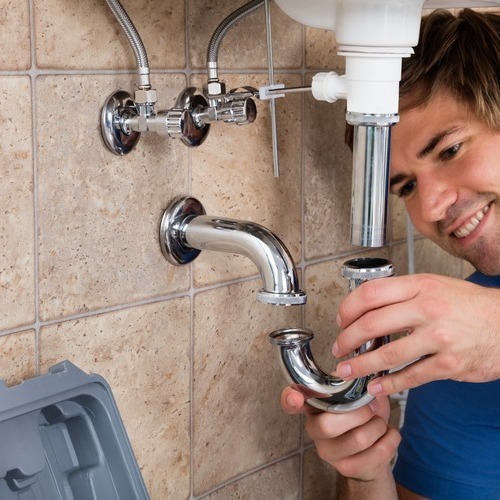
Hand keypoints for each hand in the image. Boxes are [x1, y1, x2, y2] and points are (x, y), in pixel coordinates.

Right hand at [281, 387, 400, 480]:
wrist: (374, 451)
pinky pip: (377, 452)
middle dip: (360, 413)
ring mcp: (329, 452)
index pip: (290, 403)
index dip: (289, 399)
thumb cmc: (363, 416)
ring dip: (378, 426)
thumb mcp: (359, 394)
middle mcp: (315, 429)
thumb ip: (358, 384)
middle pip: (328, 425)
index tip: (295, 396)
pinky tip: (389, 434)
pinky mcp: (347, 469)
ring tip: (380, 422)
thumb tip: (366, 381)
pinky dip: (391, 439)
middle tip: (371, 408)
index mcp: (314, 406)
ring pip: (358, 439)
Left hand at [334, 273, 499, 395]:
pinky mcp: (449, 364)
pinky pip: (411, 376)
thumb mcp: (434, 285)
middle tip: (338, 348)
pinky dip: (389, 384)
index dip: (348, 308)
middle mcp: (427, 309)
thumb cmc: (468, 304)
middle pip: (372, 324)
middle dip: (347, 339)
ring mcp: (438, 338)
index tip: (340, 319)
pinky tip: (375, 386)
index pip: (371, 293)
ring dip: (361, 365)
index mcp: (420, 286)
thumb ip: (402, 294)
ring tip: (346, 370)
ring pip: (388, 355)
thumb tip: (367, 307)